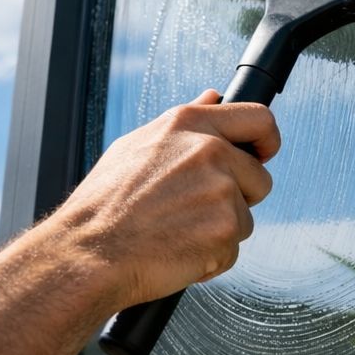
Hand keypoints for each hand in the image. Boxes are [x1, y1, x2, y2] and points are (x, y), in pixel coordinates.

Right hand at [53, 90, 279, 309]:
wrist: (87, 252)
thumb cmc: (104, 204)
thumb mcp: (136, 145)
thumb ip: (184, 120)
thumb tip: (214, 97)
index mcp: (189, 124)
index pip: (259, 119)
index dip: (267, 141)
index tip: (263, 155)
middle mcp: (210, 151)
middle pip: (259, 178)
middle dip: (238, 198)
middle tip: (194, 212)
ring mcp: (221, 190)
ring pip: (244, 217)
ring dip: (219, 231)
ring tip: (175, 232)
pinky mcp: (225, 230)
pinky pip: (233, 249)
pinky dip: (211, 258)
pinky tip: (177, 251)